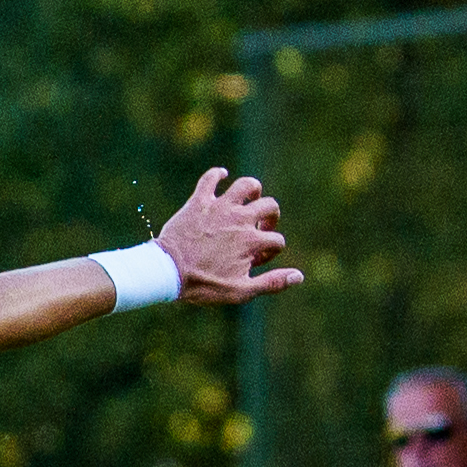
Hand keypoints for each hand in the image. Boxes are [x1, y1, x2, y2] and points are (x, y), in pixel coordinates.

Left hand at [154, 169, 297, 306]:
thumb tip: (299, 276)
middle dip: (270, 217)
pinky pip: (210, 178)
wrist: (168, 272)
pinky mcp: (199, 201)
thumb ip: (272, 283)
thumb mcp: (240, 291)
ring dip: (252, 190)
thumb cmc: (203, 285)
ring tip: (248, 200)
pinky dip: (217, 174)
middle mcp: (240, 219)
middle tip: (259, 227)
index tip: (254, 261)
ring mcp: (220, 208)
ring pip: (247, 185)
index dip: (270, 252)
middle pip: (269, 207)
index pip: (276, 240)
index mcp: (252, 241)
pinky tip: (221, 176)